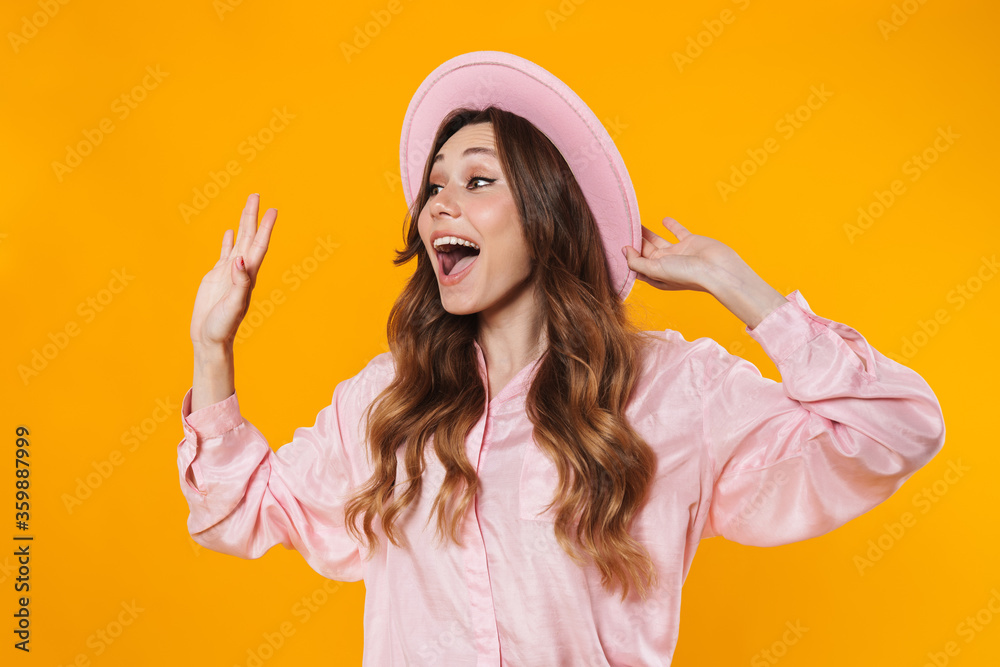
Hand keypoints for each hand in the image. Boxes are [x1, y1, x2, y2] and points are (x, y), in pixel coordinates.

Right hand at [189, 193, 276, 347]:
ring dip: (243, 224)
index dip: (266, 228)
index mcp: (248, 275)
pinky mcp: (217, 276)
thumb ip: (239, 283)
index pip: (259, 245)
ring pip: (238, 241)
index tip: (273, 210)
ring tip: (247, 206)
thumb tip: (239, 260)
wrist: (211, 339)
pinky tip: (229, 232)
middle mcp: (242, 270)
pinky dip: (228, 241)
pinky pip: (224, 253)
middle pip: (250, 237)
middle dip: (253, 217)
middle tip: (257, 196)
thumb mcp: (234, 305)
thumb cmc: (224, 326)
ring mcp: (229, 272)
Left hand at [622, 217, 746, 293]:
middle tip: (622, 228)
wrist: (717, 269)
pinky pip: (678, 231)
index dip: (627, 256)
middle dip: (634, 242)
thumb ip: (637, 262)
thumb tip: (624, 250)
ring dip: (647, 232)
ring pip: (658, 240)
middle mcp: (666, 265)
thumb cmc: (687, 274)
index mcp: (656, 275)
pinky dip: (671, 225)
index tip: (615, 243)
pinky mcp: (690, 241)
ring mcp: (678, 253)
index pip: (637, 265)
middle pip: (645, 251)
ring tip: (634, 222)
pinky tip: (664, 219)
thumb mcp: (655, 270)